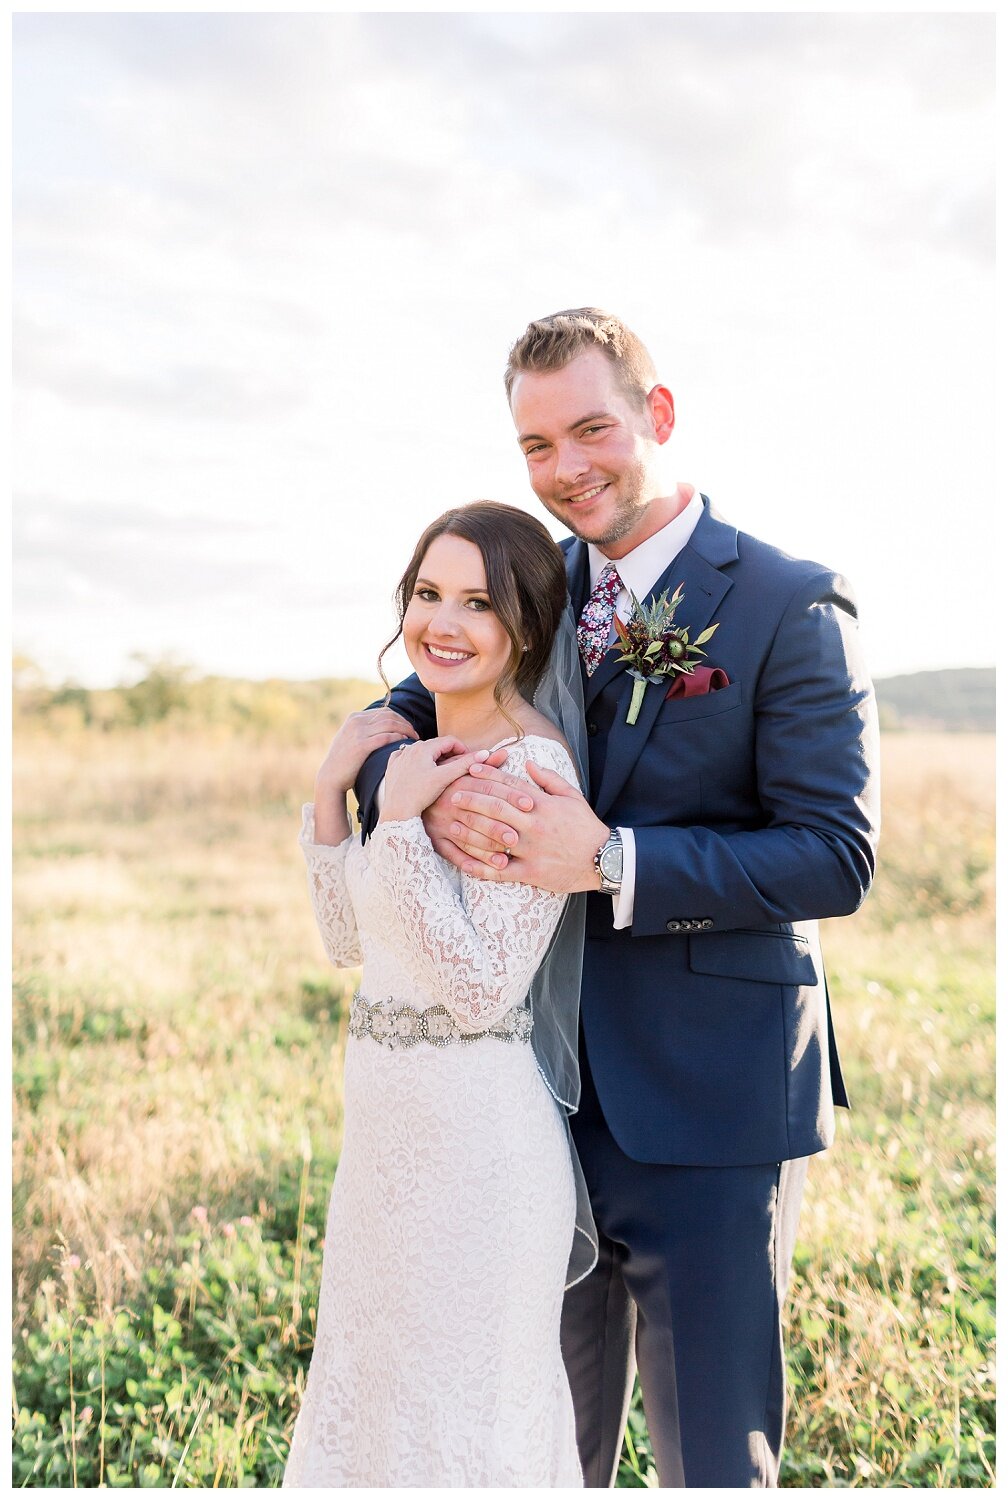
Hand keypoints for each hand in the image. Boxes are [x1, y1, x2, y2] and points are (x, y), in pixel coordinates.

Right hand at [315, 708, 419, 796]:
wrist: (331, 776)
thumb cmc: (344, 761)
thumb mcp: (350, 738)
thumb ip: (364, 730)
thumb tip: (383, 728)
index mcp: (354, 717)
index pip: (384, 711)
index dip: (400, 718)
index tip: (409, 728)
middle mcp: (356, 721)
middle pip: (389, 716)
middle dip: (406, 723)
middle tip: (415, 733)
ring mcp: (358, 732)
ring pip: (390, 724)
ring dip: (406, 730)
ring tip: (414, 739)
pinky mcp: (361, 745)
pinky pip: (386, 737)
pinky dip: (399, 738)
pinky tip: (405, 744)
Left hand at [380, 737, 489, 823]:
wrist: (397, 812)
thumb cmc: (420, 795)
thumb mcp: (445, 778)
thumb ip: (465, 764)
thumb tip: (485, 753)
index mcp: (424, 748)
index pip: (450, 741)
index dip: (463, 749)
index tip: (469, 762)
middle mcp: (410, 748)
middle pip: (436, 746)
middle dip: (449, 755)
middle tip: (457, 769)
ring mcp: (399, 758)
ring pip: (422, 753)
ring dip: (434, 759)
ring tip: (441, 774)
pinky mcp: (393, 768)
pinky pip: (407, 759)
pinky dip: (417, 763)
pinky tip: (422, 774)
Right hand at [422, 747, 521, 868]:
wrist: (408, 794)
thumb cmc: (443, 782)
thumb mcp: (459, 770)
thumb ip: (485, 765)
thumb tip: (505, 752)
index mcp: (458, 783)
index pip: (488, 789)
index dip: (510, 795)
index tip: (530, 804)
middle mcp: (448, 804)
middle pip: (477, 816)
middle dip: (498, 828)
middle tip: (518, 837)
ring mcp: (440, 823)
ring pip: (465, 838)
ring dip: (485, 850)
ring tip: (506, 859)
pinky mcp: (434, 839)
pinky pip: (452, 854)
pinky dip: (470, 863)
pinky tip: (487, 870)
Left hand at [446, 758, 609, 891]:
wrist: (603, 859)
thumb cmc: (586, 826)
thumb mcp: (572, 796)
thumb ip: (549, 779)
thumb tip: (528, 762)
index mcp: (543, 805)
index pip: (510, 786)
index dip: (488, 776)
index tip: (470, 769)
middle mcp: (534, 825)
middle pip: (496, 808)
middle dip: (472, 800)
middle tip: (452, 796)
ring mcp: (531, 849)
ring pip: (494, 838)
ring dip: (470, 831)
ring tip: (452, 825)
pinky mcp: (531, 872)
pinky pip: (501, 871)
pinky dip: (481, 868)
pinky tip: (464, 864)